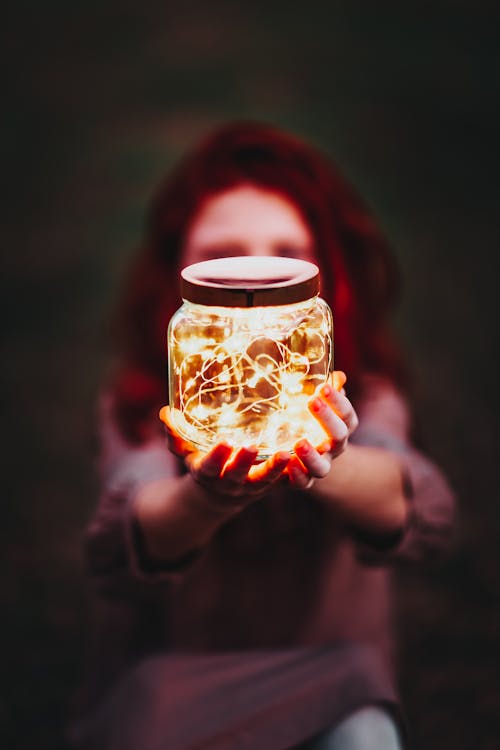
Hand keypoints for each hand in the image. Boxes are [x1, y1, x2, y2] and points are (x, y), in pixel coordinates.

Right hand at [159, 406, 289, 512]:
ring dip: (276, 469)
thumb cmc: (202, 464)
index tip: (223, 442)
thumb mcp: (185, 453)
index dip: (216, 457)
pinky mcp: (271, 486)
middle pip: (237, 476)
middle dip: (244, 462)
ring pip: (265, 481)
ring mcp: (252, 487)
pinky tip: (307, 458)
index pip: (210, 467)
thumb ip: (175, 435)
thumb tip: (165, 412)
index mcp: (208, 474)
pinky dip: (295, 473)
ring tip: (287, 453)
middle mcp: (230, 484)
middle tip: (253, 446)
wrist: (219, 496)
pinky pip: (284, 482)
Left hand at [286, 371, 358, 490]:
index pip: (346, 413)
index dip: (338, 401)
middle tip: (312, 401)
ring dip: (312, 455)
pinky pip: (303, 482)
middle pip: (339, 436)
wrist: (305, 454)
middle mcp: (334, 448)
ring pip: (322, 467)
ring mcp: (320, 465)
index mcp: (342, 426)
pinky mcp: (303, 480)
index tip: (323, 386)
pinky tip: (287, 463)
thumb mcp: (319, 403)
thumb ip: (328, 391)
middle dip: (327, 419)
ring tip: (299, 442)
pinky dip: (297, 475)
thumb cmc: (310, 419)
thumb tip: (338, 375)